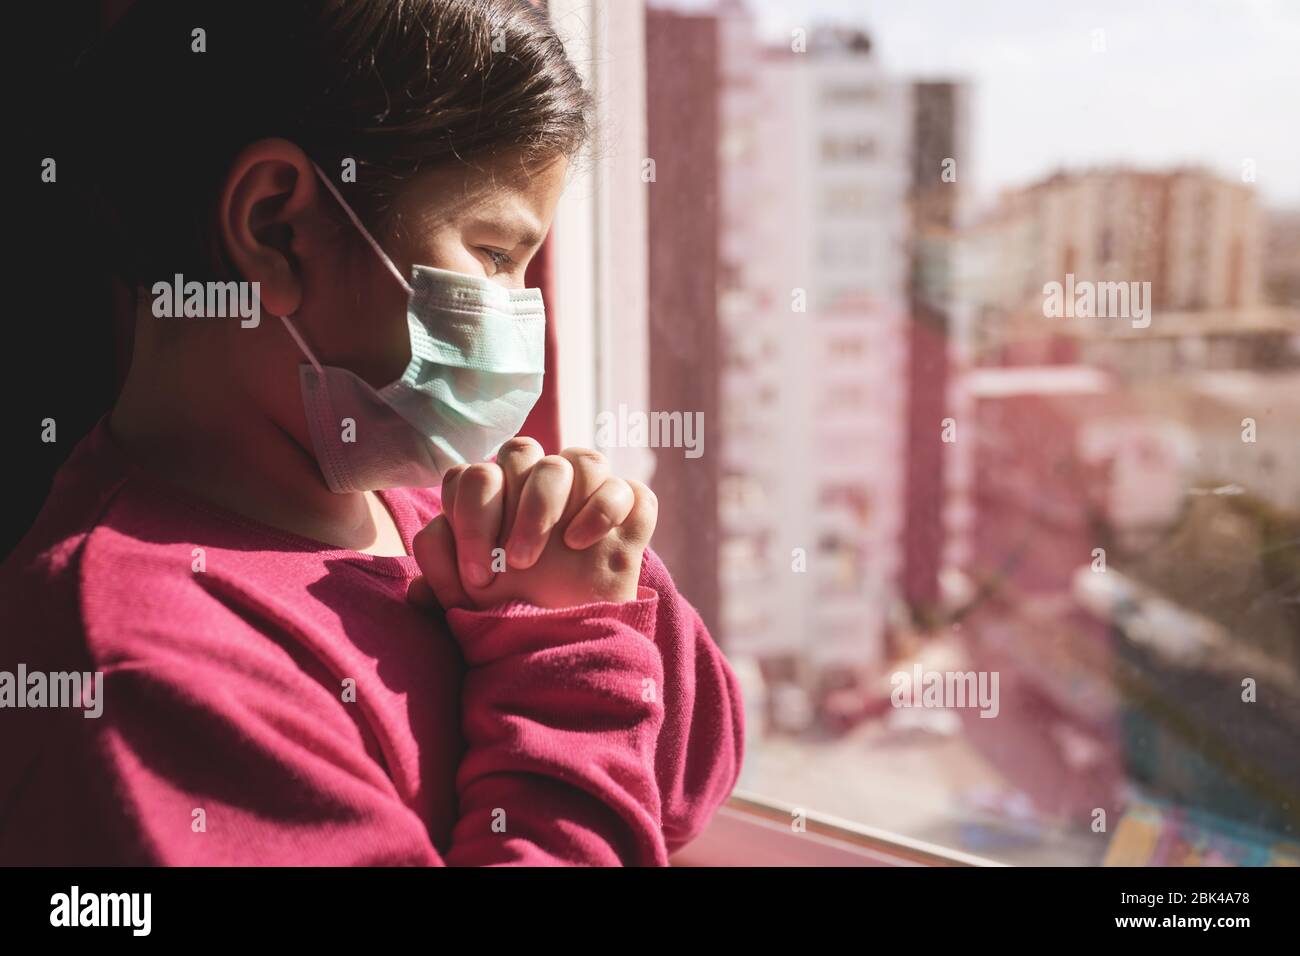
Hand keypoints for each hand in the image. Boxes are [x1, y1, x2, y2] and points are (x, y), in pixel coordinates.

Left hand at [409, 439, 657, 610]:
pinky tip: (585, 543)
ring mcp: (588, 499)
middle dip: (516, 504)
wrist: (566, 655)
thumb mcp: (465, 604)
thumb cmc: (511, 621)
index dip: (471, 515)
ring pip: (580, 458)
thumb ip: (439, 567)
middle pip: (523, 450)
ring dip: (555, 501)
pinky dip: (607, 508)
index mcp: (497, 498)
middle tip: (514, 563)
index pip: (475, 472)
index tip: (479, 575)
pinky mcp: (631, 520)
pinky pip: (631, 490)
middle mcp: (540, 488)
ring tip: (555, 552)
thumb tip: (429, 543)